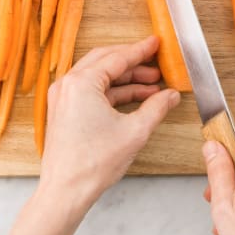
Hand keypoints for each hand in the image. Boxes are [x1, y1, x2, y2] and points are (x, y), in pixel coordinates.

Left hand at [38, 36, 180, 213]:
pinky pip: (91, 92)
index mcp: (81, 82)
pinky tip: (135, 99)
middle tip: (156, 64)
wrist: (66, 190)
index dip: (140, 51)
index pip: (117, 58)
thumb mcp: (135, 131)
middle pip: (105, 62)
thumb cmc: (93, 163)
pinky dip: (113, 93)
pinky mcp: (64, 111)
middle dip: (133, 63)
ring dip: (125, 80)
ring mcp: (63, 98)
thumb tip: (171, 95)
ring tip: (152, 85)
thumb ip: (156, 107)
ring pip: (98, 77)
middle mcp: (67, 85)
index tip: (155, 44)